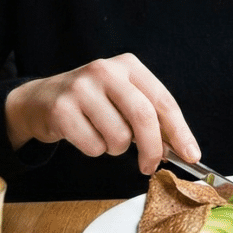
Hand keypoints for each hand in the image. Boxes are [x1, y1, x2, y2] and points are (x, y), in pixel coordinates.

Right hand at [4, 53, 200, 174]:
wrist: (41, 100)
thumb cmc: (92, 103)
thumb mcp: (122, 98)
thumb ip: (149, 118)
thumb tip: (177, 149)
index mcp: (128, 65)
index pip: (163, 101)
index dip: (180, 132)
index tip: (191, 155)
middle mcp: (105, 70)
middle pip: (143, 116)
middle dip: (152, 149)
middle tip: (150, 166)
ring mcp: (81, 88)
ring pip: (118, 137)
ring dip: (115, 148)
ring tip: (103, 135)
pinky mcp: (62, 109)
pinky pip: (93, 146)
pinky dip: (94, 149)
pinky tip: (83, 134)